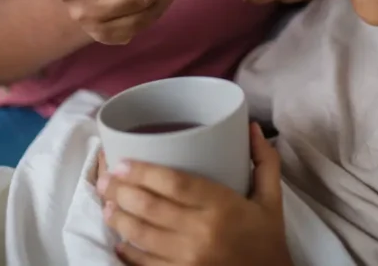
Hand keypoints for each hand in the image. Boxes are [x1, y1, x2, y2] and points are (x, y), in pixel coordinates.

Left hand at [97, 124, 292, 265]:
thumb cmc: (268, 239)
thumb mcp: (272, 199)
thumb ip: (264, 161)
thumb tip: (251, 126)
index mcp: (223, 206)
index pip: (175, 183)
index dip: (143, 172)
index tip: (122, 163)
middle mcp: (203, 233)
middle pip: (151, 207)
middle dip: (121, 192)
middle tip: (105, 181)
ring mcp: (190, 260)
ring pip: (142, 236)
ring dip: (119, 219)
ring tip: (106, 206)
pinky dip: (128, 254)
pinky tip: (119, 242)